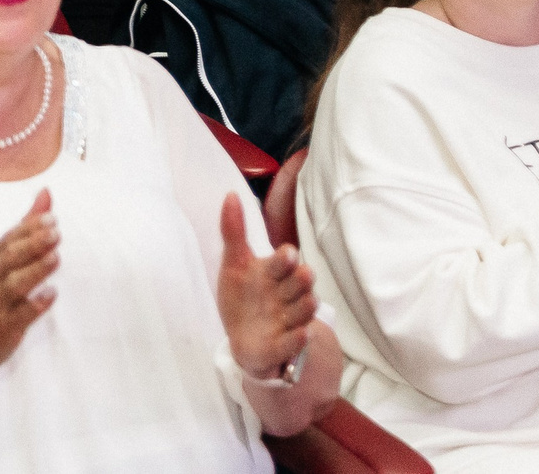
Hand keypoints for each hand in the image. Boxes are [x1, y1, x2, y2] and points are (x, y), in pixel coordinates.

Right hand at [0, 189, 60, 380]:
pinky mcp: (5, 327)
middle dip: (32, 244)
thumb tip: (46, 194)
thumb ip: (27, 227)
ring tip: (54, 258)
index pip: (9, 239)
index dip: (29, 228)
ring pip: (15, 284)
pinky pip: (20, 315)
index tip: (50, 216)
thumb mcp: (3, 258)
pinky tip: (50, 295)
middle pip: (11, 257)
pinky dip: (34, 305)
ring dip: (34, 270)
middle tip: (56, 232)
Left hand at [216, 193, 317, 380]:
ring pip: (304, 310)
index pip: (286, 261)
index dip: (286, 258)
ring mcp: (289, 320)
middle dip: (302, 279)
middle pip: (301, 284)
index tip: (285, 254)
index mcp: (274, 273)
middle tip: (303, 274)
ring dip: (305, 306)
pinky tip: (301, 334)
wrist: (243, 337)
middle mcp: (287, 295)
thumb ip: (233, 231)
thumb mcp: (234, 264)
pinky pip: (296, 342)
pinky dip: (298, 339)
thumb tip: (230, 194)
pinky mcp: (285, 345)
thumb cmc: (243, 296)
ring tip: (308, 301)